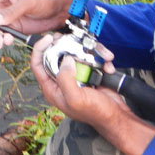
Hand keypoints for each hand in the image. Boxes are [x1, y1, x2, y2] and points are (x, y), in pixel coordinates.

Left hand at [30, 34, 154, 154]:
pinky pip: (92, 58)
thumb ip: (66, 79)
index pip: (38, 64)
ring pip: (76, 54)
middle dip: (68, 46)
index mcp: (52, 88)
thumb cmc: (96, 113)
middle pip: (57, 54)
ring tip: (102, 58)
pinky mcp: (89, 72)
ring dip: (91, 53)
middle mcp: (62, 80)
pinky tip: (107, 68)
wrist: (116, 117)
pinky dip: (101, 60)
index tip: (49, 38)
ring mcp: (76, 75)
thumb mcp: (76, 99)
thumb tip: (65, 60)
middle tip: (75, 41)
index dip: (40, 49)